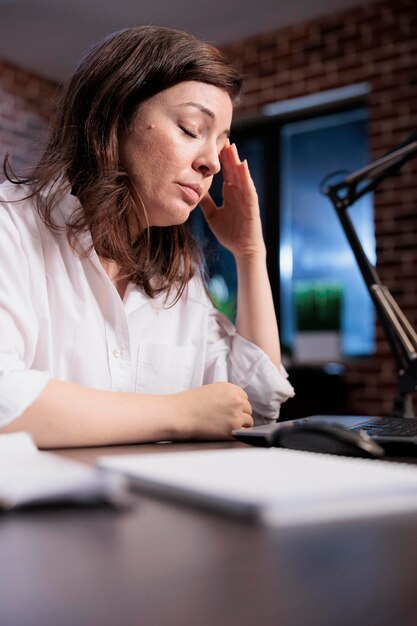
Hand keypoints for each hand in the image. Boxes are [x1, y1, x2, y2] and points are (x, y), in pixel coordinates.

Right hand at [172, 382, 253, 440]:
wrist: (179, 414)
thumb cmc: (190, 403)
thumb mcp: (210, 390)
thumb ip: (225, 395)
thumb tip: (237, 403)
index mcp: (229, 388)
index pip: (243, 397)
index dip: (237, 404)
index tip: (231, 410)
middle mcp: (235, 400)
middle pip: (248, 408)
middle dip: (240, 414)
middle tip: (228, 420)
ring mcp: (235, 414)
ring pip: (248, 420)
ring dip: (241, 424)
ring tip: (228, 427)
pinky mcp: (233, 428)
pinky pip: (244, 431)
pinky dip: (238, 433)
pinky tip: (229, 432)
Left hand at [199, 141, 264, 260]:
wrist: (242, 249)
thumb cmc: (230, 233)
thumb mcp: (212, 215)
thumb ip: (205, 202)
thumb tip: (193, 191)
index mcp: (229, 193)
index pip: (224, 172)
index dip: (219, 159)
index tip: (211, 144)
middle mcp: (238, 192)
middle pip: (232, 169)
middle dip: (227, 154)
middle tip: (221, 138)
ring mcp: (246, 197)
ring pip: (240, 175)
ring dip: (236, 161)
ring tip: (232, 146)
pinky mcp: (251, 205)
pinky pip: (249, 188)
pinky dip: (246, 176)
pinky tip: (242, 165)